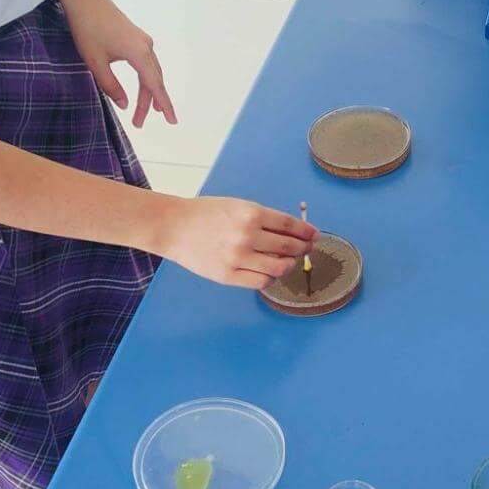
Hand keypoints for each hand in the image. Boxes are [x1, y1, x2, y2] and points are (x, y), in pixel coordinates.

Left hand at [57, 0, 175, 127]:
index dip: (164, 104)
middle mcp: (146, 46)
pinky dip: (146, 77)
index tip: (172, 120)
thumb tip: (125, 104)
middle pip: (153, 79)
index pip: (155, 85)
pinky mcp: (135, 37)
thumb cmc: (87, 30)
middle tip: (139, 123)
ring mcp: (142, 40)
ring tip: (146, 110)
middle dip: (149, 102)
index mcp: (139, 53)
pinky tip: (143, 85)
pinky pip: (147, 62)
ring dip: (148, 90)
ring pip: (150, 71)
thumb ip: (111, 86)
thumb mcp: (95, 62)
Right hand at [160, 195, 319, 290]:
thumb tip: (294, 232)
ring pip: (279, 267)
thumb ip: (263, 219)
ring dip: (289, 265)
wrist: (174, 226)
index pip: (290, 225)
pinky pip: (261, 282)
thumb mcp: (238, 206)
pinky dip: (271, 278)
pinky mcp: (228, 275)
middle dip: (303, 248)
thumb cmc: (206, 214)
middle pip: (289, 246)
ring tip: (288, 262)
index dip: (306, 232)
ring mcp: (237, 257)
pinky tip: (269, 272)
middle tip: (306, 248)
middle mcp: (247, 235)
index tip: (313, 235)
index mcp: (251, 213)